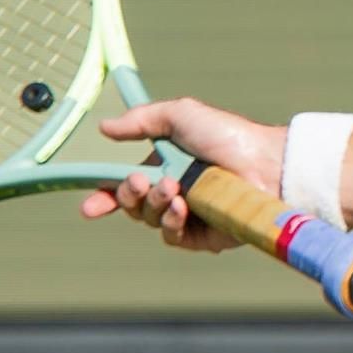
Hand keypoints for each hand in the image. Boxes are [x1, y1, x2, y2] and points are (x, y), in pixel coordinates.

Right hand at [77, 98, 284, 252]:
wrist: (263, 163)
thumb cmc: (227, 136)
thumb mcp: (180, 115)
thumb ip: (141, 119)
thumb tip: (104, 127)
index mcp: (164, 166)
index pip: (125, 186)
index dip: (104, 197)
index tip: (89, 207)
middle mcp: (173, 192)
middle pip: (132, 205)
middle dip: (127, 194)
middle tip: (140, 181)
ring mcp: (188, 215)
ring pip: (149, 220)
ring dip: (154, 204)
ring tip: (172, 188)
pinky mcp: (202, 236)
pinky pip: (172, 237)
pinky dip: (171, 222)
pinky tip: (182, 206)